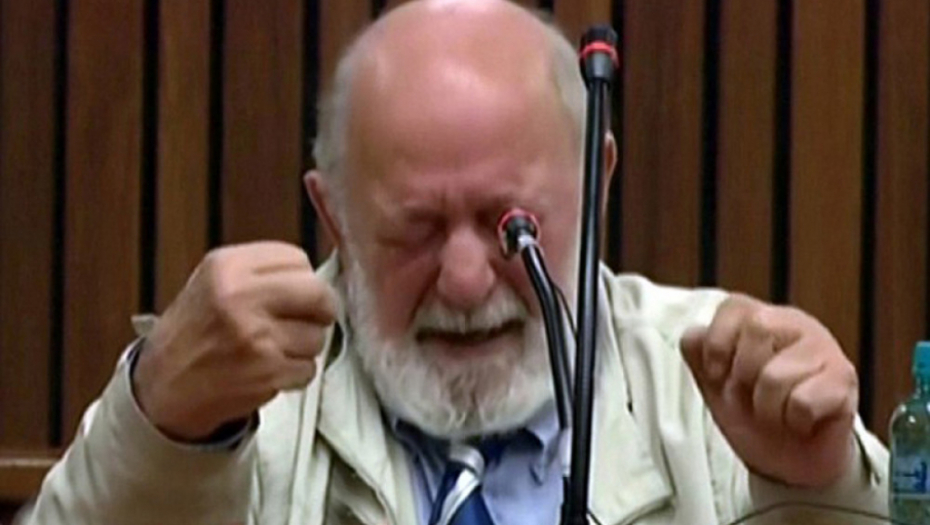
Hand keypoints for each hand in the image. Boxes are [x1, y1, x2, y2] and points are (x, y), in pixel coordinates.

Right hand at [134, 241, 336, 440]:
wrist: (163, 387)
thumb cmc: (192, 334)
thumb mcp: (211, 281)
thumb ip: (259, 271)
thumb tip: (312, 275)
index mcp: (228, 267)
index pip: (297, 258)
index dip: (303, 277)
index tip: (296, 290)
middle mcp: (241, 297)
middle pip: (318, 293)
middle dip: (321, 308)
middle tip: (310, 317)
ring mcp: (256, 336)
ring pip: (318, 335)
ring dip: (305, 346)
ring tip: (276, 348)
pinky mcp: (267, 372)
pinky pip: (308, 368)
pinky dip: (296, 373)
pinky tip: (271, 370)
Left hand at [680, 294, 858, 487]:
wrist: (791, 463)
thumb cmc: (753, 416)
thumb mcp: (714, 384)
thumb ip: (698, 355)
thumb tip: (693, 335)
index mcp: (762, 318)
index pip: (733, 306)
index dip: (717, 344)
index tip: (719, 374)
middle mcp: (796, 324)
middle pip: (757, 329)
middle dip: (743, 376)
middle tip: (753, 396)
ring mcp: (825, 348)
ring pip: (776, 374)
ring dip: (767, 407)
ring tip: (778, 413)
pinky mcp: (845, 379)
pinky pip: (803, 402)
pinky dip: (794, 421)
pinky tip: (801, 421)